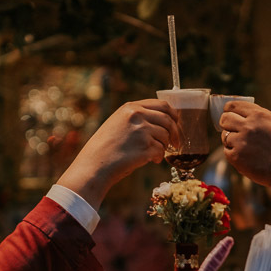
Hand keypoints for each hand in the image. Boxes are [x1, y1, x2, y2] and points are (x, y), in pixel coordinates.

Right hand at [58, 99, 181, 207]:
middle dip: (175, 132)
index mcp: (130, 107)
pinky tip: (151, 160)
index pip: (162, 104)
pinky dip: (158, 157)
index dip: (173, 114)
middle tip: (176, 142)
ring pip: (166, 136)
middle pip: (168, 120)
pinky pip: (161, 150)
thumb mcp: (117, 123)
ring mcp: (142, 130)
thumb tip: (163, 121)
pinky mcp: (146, 147)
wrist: (94, 166)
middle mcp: (137, 115)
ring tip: (153, 154)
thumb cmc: (105, 148)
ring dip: (163, 147)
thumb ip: (137, 118)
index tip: (176, 123)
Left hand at [219, 102, 270, 186]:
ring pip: (225, 136)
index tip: (228, 114)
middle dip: (226, 124)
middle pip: (225, 119)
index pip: (232, 106)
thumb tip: (240, 114)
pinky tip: (245, 156)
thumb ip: (257, 116)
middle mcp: (248, 126)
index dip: (228, 110)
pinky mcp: (236, 157)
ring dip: (231, 140)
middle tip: (232, 130)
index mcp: (258, 115)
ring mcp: (240, 142)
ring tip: (244, 147)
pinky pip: (227, 151)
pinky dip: (233, 153)